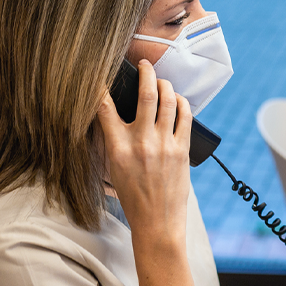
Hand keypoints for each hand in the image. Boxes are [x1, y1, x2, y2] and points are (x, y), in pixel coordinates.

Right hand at [96, 60, 192, 246]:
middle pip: (145, 94)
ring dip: (165, 84)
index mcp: (117, 147)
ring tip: (161, 80)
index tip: (101, 76)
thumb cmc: (133, 197)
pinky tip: (177, 99)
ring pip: (168, 100)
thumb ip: (111, 141)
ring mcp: (164, 144)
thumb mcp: (111, 169)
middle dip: (145, 72)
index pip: (104, 107)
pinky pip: (185, 116)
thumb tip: (110, 117)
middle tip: (144, 64)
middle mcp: (141, 142)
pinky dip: (181, 102)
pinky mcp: (182, 149)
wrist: (157, 221)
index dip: (100, 86)